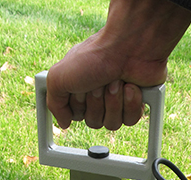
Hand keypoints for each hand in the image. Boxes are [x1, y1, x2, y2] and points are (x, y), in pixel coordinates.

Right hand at [46, 0, 190, 129]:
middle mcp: (98, 95)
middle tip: (99, 82)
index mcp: (79, 88)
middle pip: (94, 122)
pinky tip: (130, 86)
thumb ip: (53, 103)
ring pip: (112, 124)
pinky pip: (131, 120)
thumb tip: (63, 123)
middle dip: (96, 103)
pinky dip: (130, 104)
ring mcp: (118, 99)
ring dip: (113, 103)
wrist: (129, 45)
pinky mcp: (137, 101)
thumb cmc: (94, 56)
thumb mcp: (58, 77)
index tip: (80, 87)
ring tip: (116, 81)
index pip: (76, 116)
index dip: (78, 106)